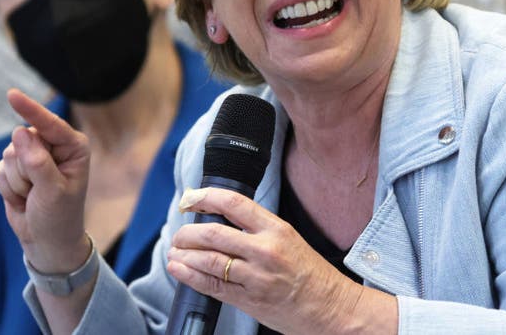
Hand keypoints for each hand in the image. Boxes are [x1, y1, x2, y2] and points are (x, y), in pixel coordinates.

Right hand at [0, 88, 91, 272]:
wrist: (47, 241)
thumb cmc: (59, 217)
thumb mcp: (53, 192)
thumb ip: (38, 162)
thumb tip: (20, 132)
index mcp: (73, 146)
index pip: (49, 124)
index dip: (30, 110)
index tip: (12, 95)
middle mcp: (54, 146)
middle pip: (23, 140)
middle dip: (25, 169)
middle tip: (39, 191)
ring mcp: (33, 155)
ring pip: (9, 155)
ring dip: (17, 181)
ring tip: (33, 196)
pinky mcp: (16, 167)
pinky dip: (8, 188)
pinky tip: (22, 198)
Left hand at [166, 188, 396, 333]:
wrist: (331, 308)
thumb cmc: (311, 274)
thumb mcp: (289, 239)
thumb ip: (258, 229)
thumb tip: (220, 219)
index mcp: (276, 229)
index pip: (233, 203)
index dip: (204, 197)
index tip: (189, 199)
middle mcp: (265, 250)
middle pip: (213, 233)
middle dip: (187, 232)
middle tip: (179, 234)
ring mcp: (256, 276)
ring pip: (208, 260)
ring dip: (184, 255)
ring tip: (174, 253)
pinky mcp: (250, 300)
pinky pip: (213, 286)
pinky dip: (190, 277)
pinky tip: (179, 270)